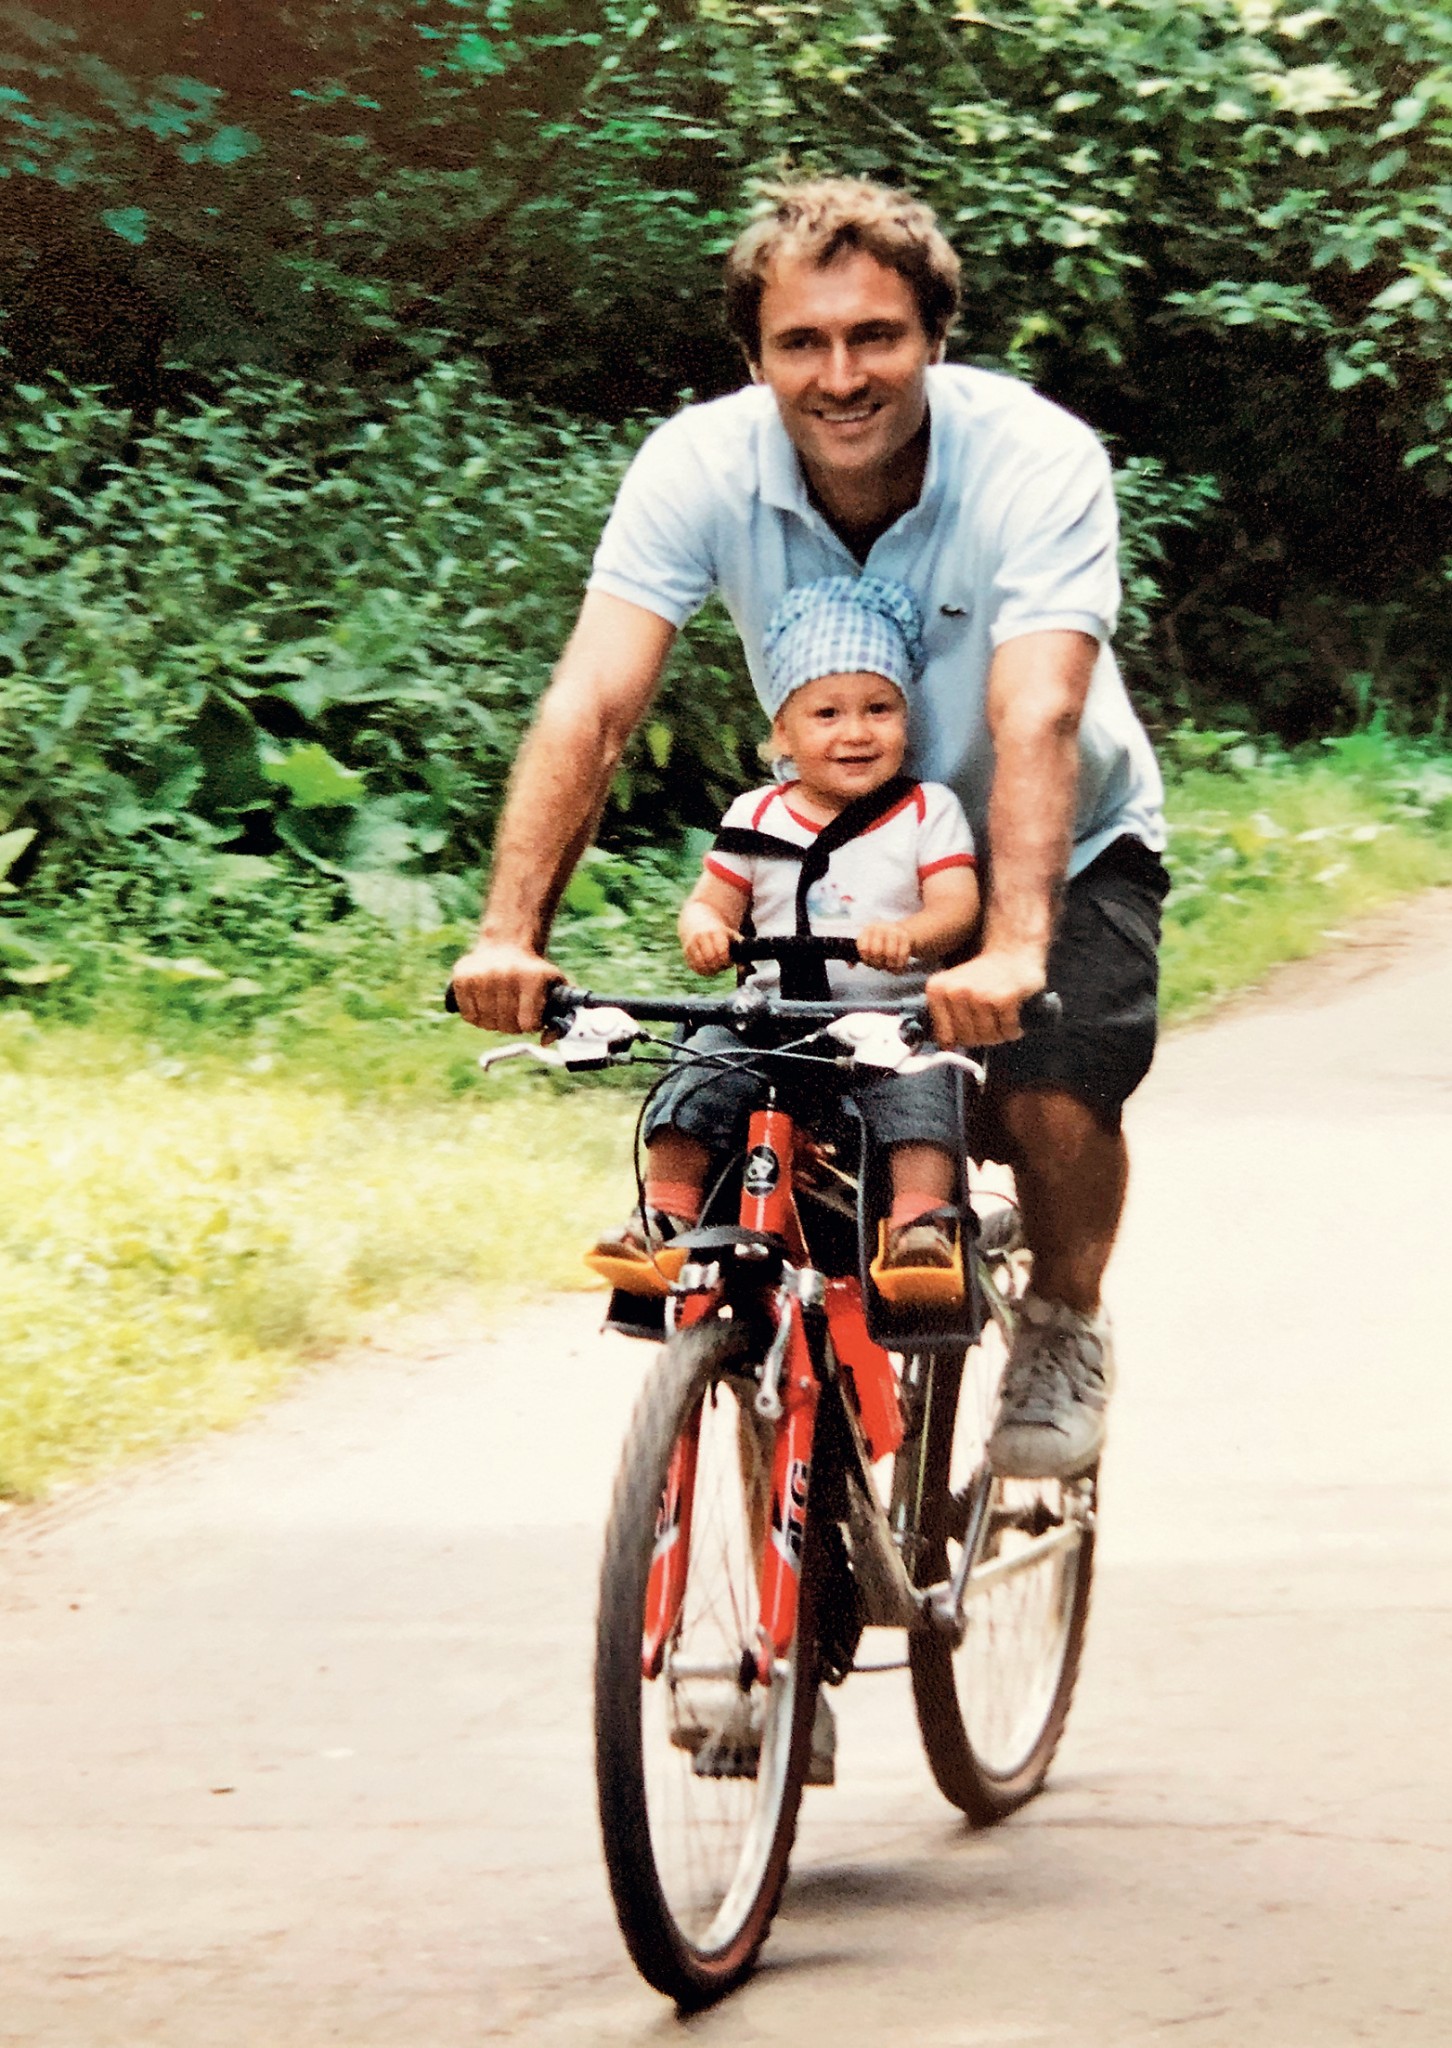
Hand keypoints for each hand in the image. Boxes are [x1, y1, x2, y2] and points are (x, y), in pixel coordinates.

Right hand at [450, 937, 564, 1033]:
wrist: (508, 943)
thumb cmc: (534, 973)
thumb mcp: (557, 987)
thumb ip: (563, 1015)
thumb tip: (545, 1042)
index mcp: (532, 978)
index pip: (527, 1025)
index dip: (530, 1025)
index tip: (531, 1016)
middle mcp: (505, 974)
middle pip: (506, 1026)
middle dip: (512, 1025)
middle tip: (515, 1013)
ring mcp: (481, 975)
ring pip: (486, 1023)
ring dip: (494, 1022)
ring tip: (500, 1007)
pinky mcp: (461, 977)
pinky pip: (469, 1016)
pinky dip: (476, 1016)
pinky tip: (485, 1004)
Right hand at [679, 904, 739, 976]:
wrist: (698, 920)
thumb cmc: (720, 932)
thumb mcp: (732, 936)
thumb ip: (741, 951)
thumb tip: (743, 970)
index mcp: (715, 932)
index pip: (721, 952)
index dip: (726, 960)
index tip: (728, 960)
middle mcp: (702, 938)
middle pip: (710, 960)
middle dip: (718, 966)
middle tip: (721, 964)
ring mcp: (692, 944)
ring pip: (700, 965)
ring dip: (709, 970)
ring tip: (714, 966)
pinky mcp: (686, 952)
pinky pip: (694, 967)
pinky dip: (701, 969)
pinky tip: (707, 966)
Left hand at [854, 921, 913, 972]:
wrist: (898, 932)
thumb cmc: (879, 941)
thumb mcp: (866, 945)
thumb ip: (855, 957)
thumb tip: (850, 966)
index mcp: (868, 930)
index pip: (864, 948)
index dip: (866, 959)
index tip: (869, 961)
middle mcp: (880, 928)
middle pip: (877, 952)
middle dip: (878, 963)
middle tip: (880, 965)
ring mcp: (894, 931)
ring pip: (891, 954)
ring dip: (889, 965)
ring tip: (888, 965)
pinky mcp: (905, 937)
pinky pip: (902, 956)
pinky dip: (899, 965)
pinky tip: (896, 965)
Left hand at [925, 947, 1045, 1047]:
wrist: (1013, 950)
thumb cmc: (983, 975)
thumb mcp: (954, 989)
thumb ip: (945, 1016)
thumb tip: (947, 1048)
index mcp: (937, 990)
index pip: (945, 1037)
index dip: (961, 1038)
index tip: (971, 1028)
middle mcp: (955, 991)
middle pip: (968, 1039)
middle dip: (983, 1037)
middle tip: (991, 1022)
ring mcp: (979, 994)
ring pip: (988, 1037)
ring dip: (999, 1035)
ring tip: (1002, 1019)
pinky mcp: (1003, 998)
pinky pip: (1007, 1031)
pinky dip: (1013, 1030)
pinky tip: (1013, 1016)